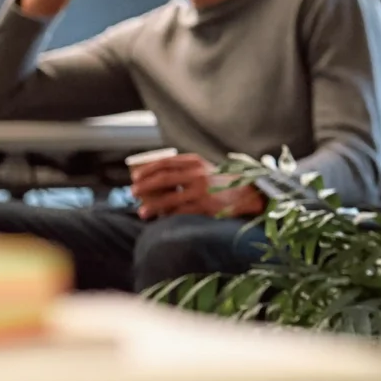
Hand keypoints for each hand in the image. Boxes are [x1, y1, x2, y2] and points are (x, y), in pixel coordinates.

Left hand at [131, 154, 263, 219]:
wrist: (248, 195)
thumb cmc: (223, 183)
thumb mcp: (205, 169)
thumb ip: (185, 170)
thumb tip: (156, 179)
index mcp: (196, 162)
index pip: (166, 162)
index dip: (147, 169)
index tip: (135, 176)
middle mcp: (198, 174)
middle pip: (163, 178)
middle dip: (144, 186)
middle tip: (132, 192)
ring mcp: (201, 191)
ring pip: (169, 198)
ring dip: (152, 205)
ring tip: (141, 211)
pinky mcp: (205, 207)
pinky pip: (180, 212)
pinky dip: (168, 216)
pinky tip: (160, 219)